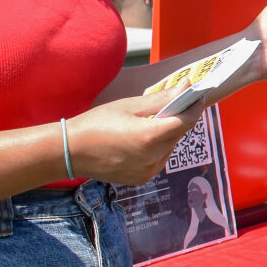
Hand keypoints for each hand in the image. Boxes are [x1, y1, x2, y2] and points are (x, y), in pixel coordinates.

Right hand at [68, 92, 202, 185]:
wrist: (70, 152)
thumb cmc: (96, 124)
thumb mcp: (129, 106)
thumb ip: (161, 99)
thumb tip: (186, 87)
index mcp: (150, 137)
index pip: (186, 121)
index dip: (194, 107)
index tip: (196, 95)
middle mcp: (153, 157)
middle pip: (178, 134)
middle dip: (178, 118)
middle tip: (170, 105)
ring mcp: (148, 171)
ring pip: (170, 147)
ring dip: (167, 134)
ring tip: (150, 123)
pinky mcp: (142, 179)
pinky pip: (159, 159)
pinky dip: (157, 148)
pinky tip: (141, 140)